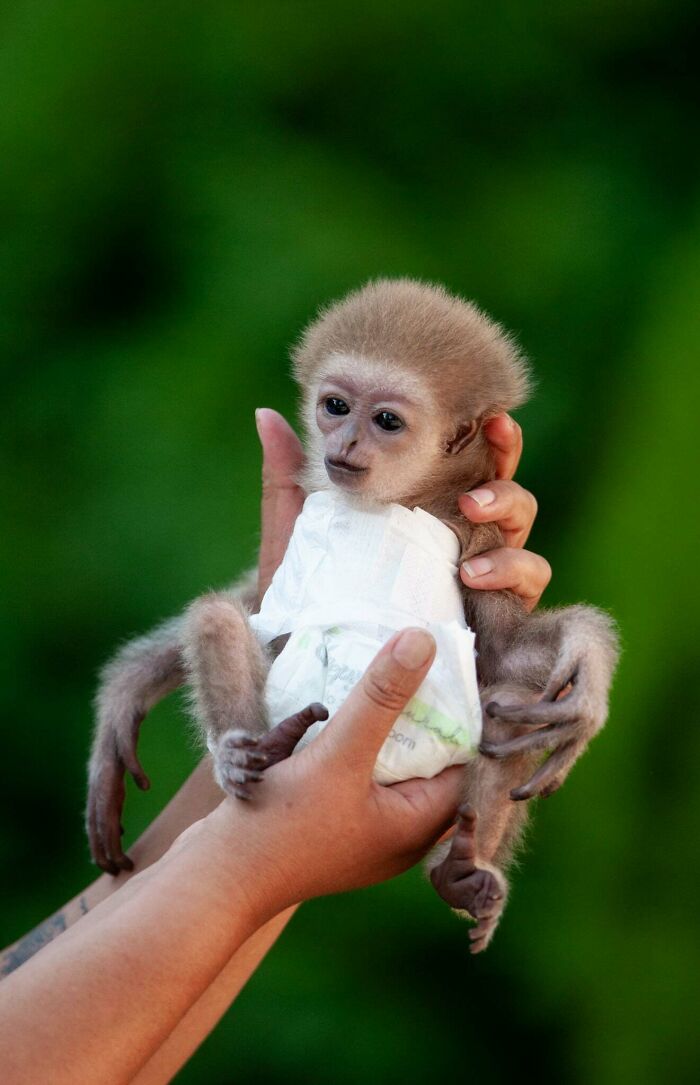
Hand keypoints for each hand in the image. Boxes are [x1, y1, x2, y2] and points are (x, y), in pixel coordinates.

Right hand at [207, 628, 462, 910]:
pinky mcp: (332, 826)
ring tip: (373, 680)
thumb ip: (382, 698)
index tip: (445, 667)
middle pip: (424, 759)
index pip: (461, 759)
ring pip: (387, 764)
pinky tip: (333, 714)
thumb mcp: (340, 754)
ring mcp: (364, 832)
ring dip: (379, 726)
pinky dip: (351, 745)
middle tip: (407, 663)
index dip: (456, 713)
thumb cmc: (283, 826)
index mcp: (418, 826)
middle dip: (415, 713)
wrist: (217, 877)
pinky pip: (356, 775)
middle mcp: (399, 834)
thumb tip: (423, 640)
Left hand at [255, 408, 550, 609]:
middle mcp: (462, 535)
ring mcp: (485, 572)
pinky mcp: (497, 611)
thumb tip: (267, 415)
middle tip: (490, 435)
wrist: (324, 678)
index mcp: (425, 510)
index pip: (464, 461)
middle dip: (506, 455)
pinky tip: (472, 574)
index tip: (483, 410)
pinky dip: (511, 568)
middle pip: (503, 484)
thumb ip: (287, 480)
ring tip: (469, 509)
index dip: (484, 432)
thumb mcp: (295, 541)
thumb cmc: (314, 604)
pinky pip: (527, 582)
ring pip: (521, 526)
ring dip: (507, 506)